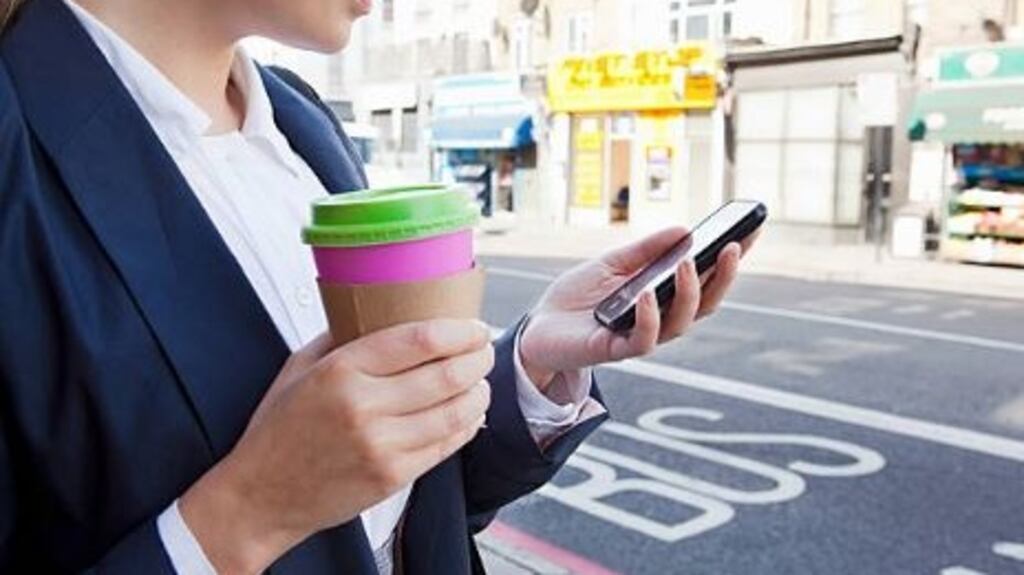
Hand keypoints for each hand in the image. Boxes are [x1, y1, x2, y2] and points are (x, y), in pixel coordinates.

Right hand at [179, 320, 494, 573]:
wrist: (261, 496)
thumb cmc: (279, 429)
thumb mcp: (299, 368)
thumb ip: (341, 338)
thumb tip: (381, 310)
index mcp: (341, 370)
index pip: (419, 340)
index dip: (458, 331)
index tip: (474, 326)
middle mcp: (364, 406)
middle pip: (446, 374)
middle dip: (477, 358)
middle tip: (484, 350)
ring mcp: (381, 445)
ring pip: (455, 412)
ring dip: (479, 392)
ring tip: (481, 381)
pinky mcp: (393, 476)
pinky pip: (447, 445)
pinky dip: (467, 425)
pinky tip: (469, 413)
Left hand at [520, 227, 757, 388]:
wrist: (537, 326)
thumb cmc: (576, 296)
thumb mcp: (611, 263)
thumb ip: (645, 250)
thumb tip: (684, 231)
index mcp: (663, 296)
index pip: (706, 279)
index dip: (731, 259)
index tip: (751, 231)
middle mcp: (660, 319)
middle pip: (705, 303)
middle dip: (723, 276)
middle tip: (732, 247)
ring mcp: (640, 336)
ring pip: (681, 322)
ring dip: (689, 293)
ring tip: (687, 264)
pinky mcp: (616, 350)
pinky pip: (643, 339)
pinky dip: (649, 316)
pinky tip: (647, 294)